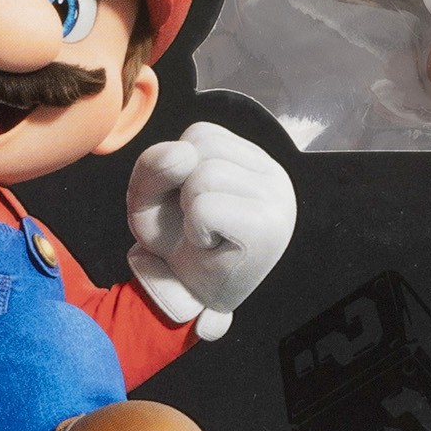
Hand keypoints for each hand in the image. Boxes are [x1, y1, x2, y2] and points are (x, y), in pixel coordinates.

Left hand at [126, 122, 296, 341]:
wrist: (187, 297)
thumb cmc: (176, 241)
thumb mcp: (152, 192)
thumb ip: (155, 163)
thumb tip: (184, 153)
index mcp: (253, 160)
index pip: (201, 133)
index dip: (178, 169)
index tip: (190, 204)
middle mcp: (274, 173)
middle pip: (201, 148)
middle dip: (180, 187)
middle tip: (195, 224)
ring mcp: (277, 199)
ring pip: (202, 175)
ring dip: (188, 210)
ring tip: (203, 234)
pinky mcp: (268, 227)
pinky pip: (206, 206)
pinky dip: (195, 228)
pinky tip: (209, 244)